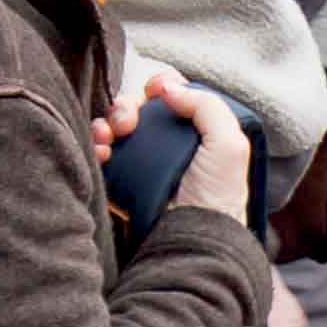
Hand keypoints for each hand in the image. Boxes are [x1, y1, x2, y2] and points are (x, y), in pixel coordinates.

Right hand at [103, 60, 257, 224]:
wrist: (192, 239)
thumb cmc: (218, 196)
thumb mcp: (229, 144)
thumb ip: (206, 105)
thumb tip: (167, 87)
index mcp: (194, 130)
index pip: (169, 95)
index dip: (158, 86)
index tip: (154, 92)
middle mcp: (167, 143)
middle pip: (136, 107)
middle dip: (125, 107)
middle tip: (127, 124)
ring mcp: (142, 162)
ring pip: (114, 128)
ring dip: (105, 125)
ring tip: (108, 139)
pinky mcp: (122, 181)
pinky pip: (101, 154)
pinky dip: (96, 148)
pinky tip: (101, 155)